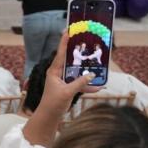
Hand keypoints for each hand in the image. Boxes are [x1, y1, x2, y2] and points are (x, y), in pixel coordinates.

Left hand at [25, 31, 100, 146]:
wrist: (49, 118)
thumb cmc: (53, 104)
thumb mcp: (68, 92)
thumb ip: (80, 83)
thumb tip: (92, 75)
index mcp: (54, 71)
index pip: (60, 53)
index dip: (65, 41)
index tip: (68, 30)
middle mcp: (58, 73)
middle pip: (70, 60)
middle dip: (79, 53)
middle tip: (87, 42)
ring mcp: (63, 80)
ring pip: (77, 72)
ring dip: (86, 71)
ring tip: (97, 64)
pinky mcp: (68, 88)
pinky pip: (80, 84)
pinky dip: (88, 86)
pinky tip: (99, 87)